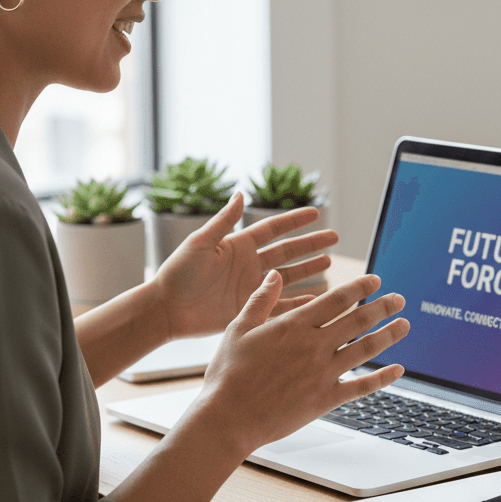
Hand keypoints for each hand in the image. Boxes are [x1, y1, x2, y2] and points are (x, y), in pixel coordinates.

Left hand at [150, 191, 337, 340]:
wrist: (166, 309)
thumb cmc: (178, 273)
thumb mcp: (201, 242)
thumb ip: (224, 220)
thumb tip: (241, 193)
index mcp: (239, 246)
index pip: (274, 229)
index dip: (295, 221)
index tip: (316, 212)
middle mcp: (249, 265)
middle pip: (288, 252)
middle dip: (311, 244)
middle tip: (334, 237)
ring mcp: (252, 287)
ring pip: (289, 276)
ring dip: (309, 270)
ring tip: (330, 263)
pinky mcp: (250, 309)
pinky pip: (281, 304)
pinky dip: (299, 301)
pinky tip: (316, 298)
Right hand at [193, 270, 409, 457]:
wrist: (226, 419)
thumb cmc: (227, 374)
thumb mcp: (238, 328)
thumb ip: (261, 300)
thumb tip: (275, 275)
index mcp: (294, 326)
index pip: (336, 300)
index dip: (360, 288)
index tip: (376, 280)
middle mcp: (314, 346)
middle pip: (358, 320)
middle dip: (383, 307)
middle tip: (400, 298)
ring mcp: (322, 374)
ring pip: (365, 349)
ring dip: (388, 335)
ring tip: (405, 324)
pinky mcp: (324, 400)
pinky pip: (361, 387)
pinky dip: (382, 378)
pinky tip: (398, 369)